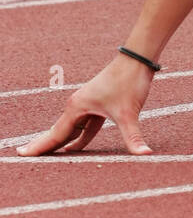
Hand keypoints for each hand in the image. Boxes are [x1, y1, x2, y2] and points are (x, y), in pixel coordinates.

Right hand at [16, 54, 156, 155]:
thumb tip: (145, 154)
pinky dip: (78, 138)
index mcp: (76, 108)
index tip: (23, 155)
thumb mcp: (129, 113)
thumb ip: (133, 136)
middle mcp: (77, 106)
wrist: (137, 60)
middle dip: (43, 145)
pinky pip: (84, 127)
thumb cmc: (129, 82)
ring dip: (60, 143)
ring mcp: (87, 105)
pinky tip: (74, 148)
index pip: (55, 134)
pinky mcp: (98, 105)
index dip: (40, 147)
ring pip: (70, 129)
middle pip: (57, 131)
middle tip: (24, 155)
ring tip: (47, 156)